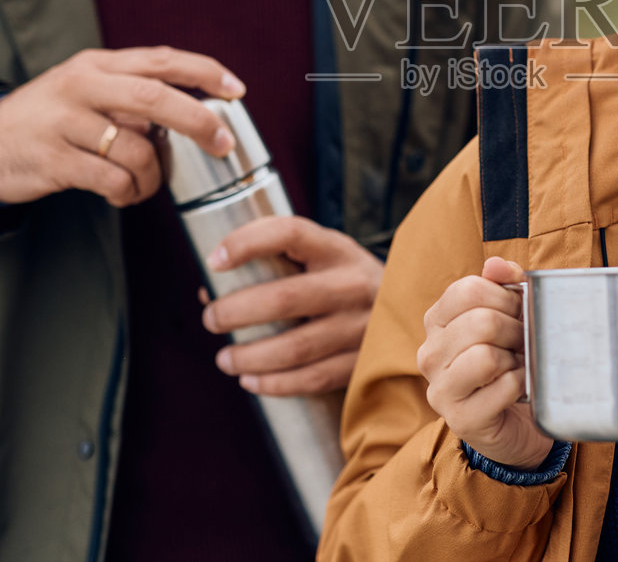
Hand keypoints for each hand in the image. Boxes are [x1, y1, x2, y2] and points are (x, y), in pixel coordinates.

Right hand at [0, 46, 244, 206]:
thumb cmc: (48, 119)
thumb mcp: (84, 90)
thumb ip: (131, 93)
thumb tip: (193, 114)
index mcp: (96, 65)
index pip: (161, 59)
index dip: (204, 72)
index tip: (237, 89)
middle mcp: (81, 87)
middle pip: (155, 97)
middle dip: (198, 121)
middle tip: (222, 144)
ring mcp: (64, 123)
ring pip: (137, 150)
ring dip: (154, 176)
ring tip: (145, 186)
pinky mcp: (53, 161)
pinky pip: (111, 181)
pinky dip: (127, 194)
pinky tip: (121, 195)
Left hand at [201, 215, 382, 395]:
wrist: (409, 308)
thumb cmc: (342, 280)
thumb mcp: (322, 257)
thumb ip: (274, 264)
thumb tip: (209, 291)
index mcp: (336, 249)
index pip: (290, 233)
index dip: (247, 243)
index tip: (213, 260)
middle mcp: (353, 284)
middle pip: (284, 299)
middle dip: (235, 313)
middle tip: (211, 320)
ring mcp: (362, 326)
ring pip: (295, 348)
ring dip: (250, 357)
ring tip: (225, 358)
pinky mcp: (364, 361)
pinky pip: (312, 379)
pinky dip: (275, 384)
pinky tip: (251, 381)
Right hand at [417, 257, 552, 470]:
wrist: (516, 422)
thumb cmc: (509, 361)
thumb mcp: (509, 316)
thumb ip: (503, 284)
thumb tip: (496, 264)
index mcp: (436, 321)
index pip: (468, 290)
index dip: (505, 296)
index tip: (520, 311)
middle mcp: (429, 354)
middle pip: (481, 322)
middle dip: (516, 330)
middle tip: (526, 342)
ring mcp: (439, 390)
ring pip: (486, 356)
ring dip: (516, 359)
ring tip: (520, 364)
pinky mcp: (459, 419)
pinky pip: (501, 387)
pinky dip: (521, 384)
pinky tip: (520, 389)